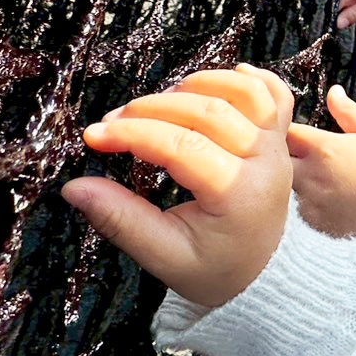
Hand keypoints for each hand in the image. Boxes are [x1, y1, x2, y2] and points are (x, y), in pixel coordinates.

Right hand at [60, 65, 294, 307]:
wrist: (265, 278)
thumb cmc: (215, 270)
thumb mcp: (164, 256)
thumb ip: (121, 220)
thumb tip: (73, 188)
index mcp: (238, 194)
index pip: (182, 146)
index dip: (133, 134)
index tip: (93, 136)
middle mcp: (266, 162)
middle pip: (210, 112)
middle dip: (153, 108)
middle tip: (112, 120)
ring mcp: (278, 146)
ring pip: (245, 94)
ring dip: (196, 86)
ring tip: (156, 103)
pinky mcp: (281, 139)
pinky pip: (275, 95)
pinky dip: (249, 79)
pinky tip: (218, 78)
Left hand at [286, 84, 355, 248]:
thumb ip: (347, 111)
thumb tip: (332, 91)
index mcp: (323, 148)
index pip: (286, 131)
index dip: (287, 129)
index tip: (297, 132)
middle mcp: (309, 174)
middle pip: (276, 159)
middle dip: (281, 154)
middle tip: (302, 154)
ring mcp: (308, 201)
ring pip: (284, 185)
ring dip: (290, 178)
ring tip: (317, 178)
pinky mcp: (313, 222)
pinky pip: (297, 208)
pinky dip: (304, 202)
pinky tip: (326, 199)